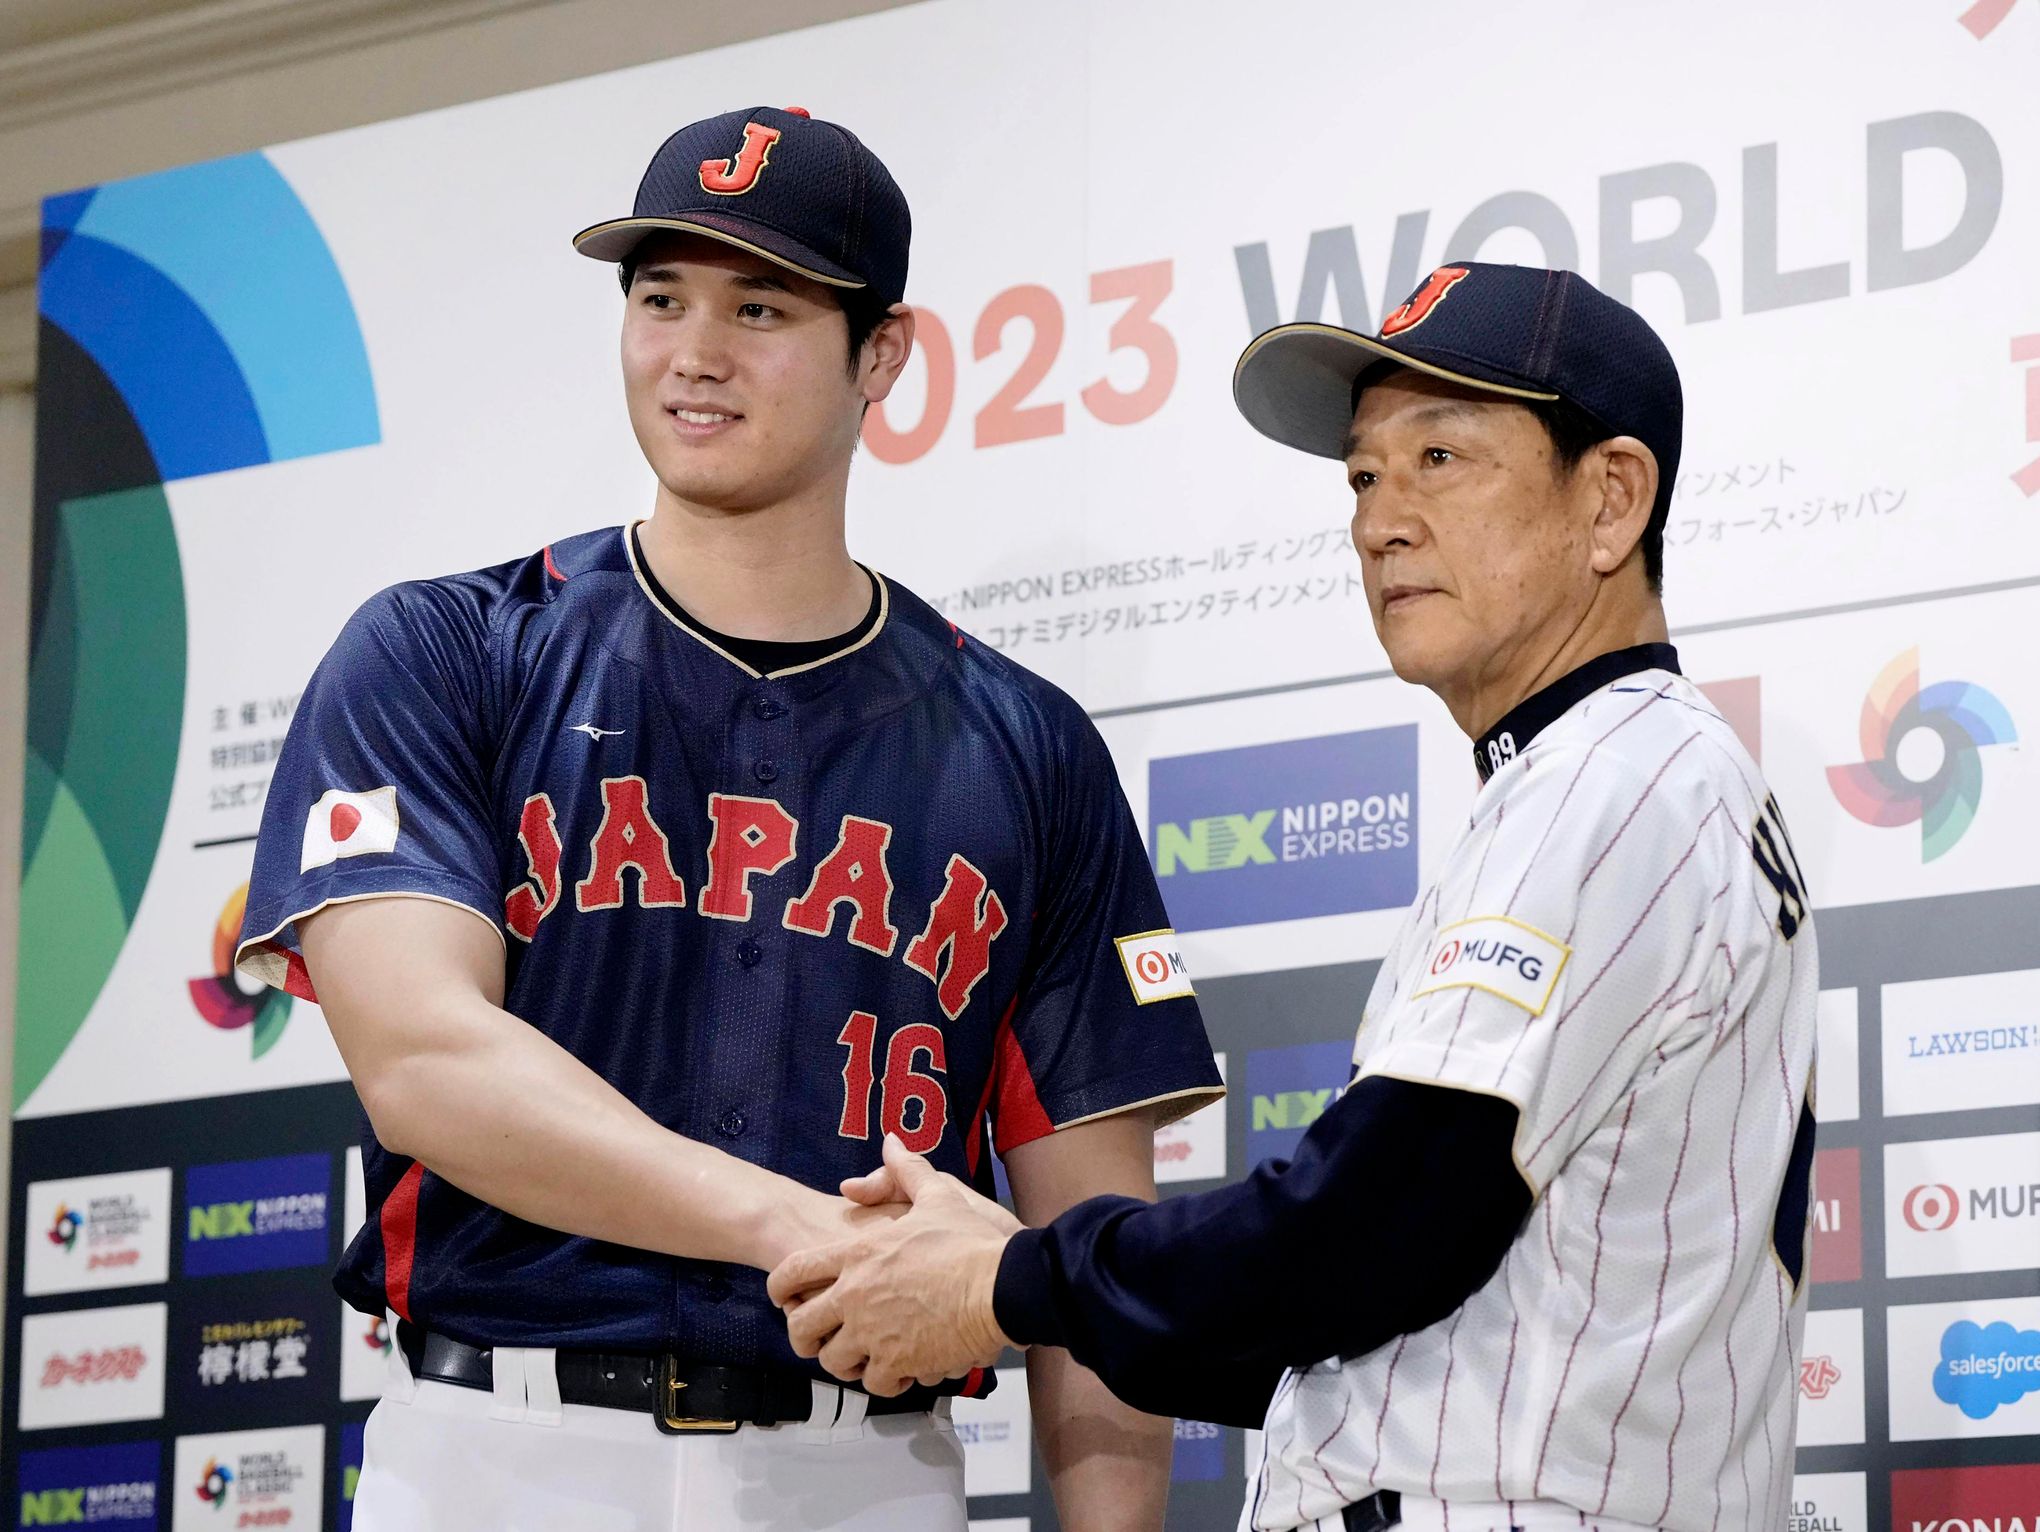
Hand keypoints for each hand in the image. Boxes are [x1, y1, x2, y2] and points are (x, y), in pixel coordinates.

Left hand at [768, 1135, 1022, 1395]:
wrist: (1003, 1288)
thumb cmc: (970, 1243)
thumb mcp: (939, 1195)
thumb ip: (906, 1171)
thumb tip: (892, 1142)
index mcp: (857, 1255)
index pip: (793, 1272)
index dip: (780, 1288)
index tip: (784, 1298)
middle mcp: (855, 1295)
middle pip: (801, 1328)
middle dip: (805, 1337)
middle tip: (819, 1339)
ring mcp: (873, 1333)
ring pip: (833, 1362)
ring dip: (845, 1361)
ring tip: (862, 1355)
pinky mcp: (897, 1362)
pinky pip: (873, 1383)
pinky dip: (883, 1380)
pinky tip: (897, 1371)